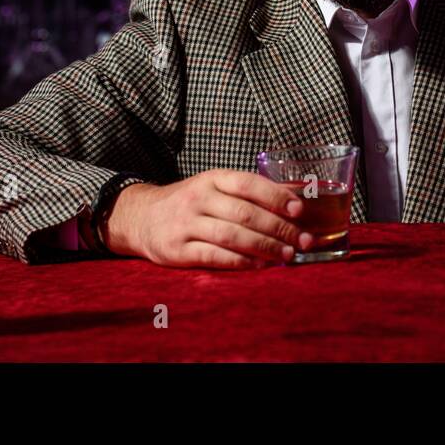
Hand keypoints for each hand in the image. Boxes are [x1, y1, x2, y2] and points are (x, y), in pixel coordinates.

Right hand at [104, 169, 314, 268]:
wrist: (141, 217)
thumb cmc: (189, 202)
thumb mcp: (214, 187)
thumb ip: (248, 192)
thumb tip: (295, 197)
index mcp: (212, 179)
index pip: (248, 184)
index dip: (276, 196)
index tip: (300, 210)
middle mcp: (199, 198)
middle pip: (245, 213)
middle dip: (279, 228)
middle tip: (304, 240)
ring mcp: (186, 224)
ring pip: (232, 236)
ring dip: (265, 247)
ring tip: (288, 255)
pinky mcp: (178, 250)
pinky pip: (215, 256)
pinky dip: (241, 262)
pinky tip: (260, 265)